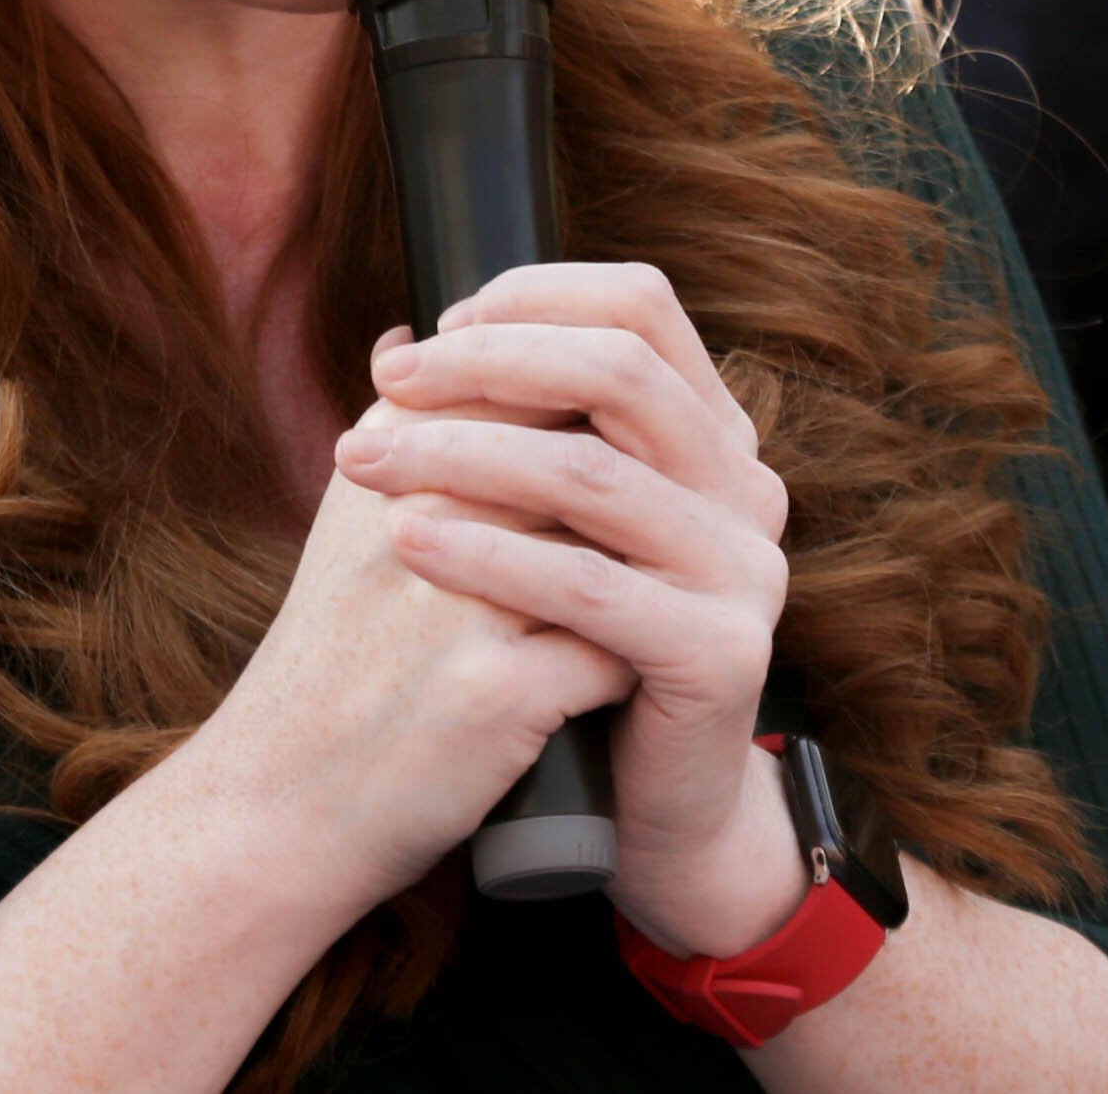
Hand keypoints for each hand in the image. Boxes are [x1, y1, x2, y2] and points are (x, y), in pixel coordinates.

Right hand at [183, 339, 636, 917]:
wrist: (279, 803)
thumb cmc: (331, 656)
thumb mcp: (344, 522)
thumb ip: (398, 429)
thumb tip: (415, 336)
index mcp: (389, 457)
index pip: (528, 385)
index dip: (590, 416)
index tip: (609, 456)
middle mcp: (419, 513)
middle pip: (580, 456)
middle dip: (633, 487)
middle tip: (657, 520)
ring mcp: (458, 604)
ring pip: (609, 547)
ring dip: (644, 568)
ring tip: (655, 590)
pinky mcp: (495, 694)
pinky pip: (612, 652)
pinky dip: (629, 661)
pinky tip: (631, 673)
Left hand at [331, 262, 806, 959]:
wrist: (644, 807)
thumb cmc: (572, 645)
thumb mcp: (547, 520)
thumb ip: (509, 431)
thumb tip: (395, 341)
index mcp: (712, 434)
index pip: (641, 305)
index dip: (532, 300)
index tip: (434, 334)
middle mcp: (744, 486)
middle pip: (619, 369)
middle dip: (486, 362)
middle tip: (386, 383)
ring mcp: (743, 570)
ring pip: (591, 473)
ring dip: (460, 453)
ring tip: (362, 463)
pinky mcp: (721, 655)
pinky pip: (588, 587)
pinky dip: (488, 555)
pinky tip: (407, 543)